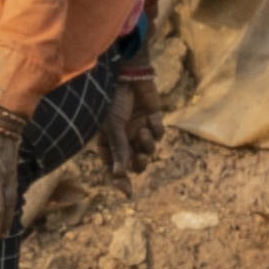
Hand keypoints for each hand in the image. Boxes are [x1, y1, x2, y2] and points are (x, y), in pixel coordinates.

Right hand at [100, 53, 162, 180]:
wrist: (129, 74)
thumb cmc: (113, 99)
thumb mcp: (113, 126)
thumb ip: (118, 151)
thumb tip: (119, 175)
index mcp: (109, 141)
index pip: (114, 167)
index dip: (120, 181)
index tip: (128, 193)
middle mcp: (125, 138)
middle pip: (135, 163)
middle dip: (139, 163)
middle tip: (140, 158)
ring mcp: (139, 129)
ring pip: (149, 150)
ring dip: (147, 144)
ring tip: (143, 130)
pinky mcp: (153, 119)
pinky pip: (159, 134)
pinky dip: (156, 129)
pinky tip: (150, 118)